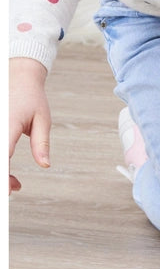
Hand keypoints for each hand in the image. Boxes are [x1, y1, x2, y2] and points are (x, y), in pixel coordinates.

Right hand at [9, 58, 51, 193]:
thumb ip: (42, 144)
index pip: (3, 157)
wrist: (17, 78)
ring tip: (13, 181)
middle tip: (15, 187)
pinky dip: (1, 163)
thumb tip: (45, 165)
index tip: (8, 190)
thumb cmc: (32, 98)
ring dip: (1, 172)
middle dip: (2, 179)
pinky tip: (7, 169)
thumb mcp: (43, 120)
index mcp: (7, 125)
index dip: (3, 176)